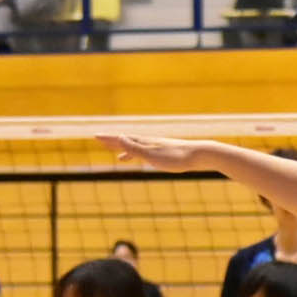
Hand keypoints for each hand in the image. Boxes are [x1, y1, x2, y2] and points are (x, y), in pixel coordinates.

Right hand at [96, 134, 211, 172]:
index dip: (109, 139)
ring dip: (127, 150)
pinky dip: (144, 157)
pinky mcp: (168, 154)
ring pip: (139, 148)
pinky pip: (150, 154)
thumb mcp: (152, 155)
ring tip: (119, 156)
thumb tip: (119, 136)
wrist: (200, 155)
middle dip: (114, 141)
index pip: (122, 139)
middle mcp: (151, 142)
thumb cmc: (176, 158)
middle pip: (128, 141)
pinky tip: (146, 161)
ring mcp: (159, 147)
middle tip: (100, 139)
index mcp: (145, 143)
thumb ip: (135, 148)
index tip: (95, 136)